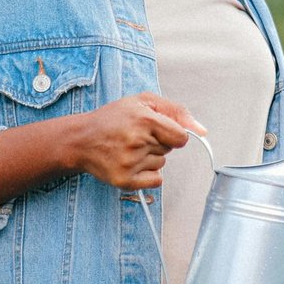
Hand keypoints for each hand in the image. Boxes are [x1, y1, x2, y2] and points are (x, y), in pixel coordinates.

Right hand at [71, 93, 201, 189]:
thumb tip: (202, 131)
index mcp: (144, 120)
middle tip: (135, 136)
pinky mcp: (125, 180)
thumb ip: (176, 111)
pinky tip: (131, 163)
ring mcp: (130, 163)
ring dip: (150, 158)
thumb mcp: (143, 102)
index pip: (181, 137)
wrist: (81, 139)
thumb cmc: (114, 118)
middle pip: (169, 150)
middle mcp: (137, 142)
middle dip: (157, 143)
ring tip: (129, 148)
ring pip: (162, 164)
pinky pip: (156, 181)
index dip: (172, 133)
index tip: (158, 130)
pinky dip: (148, 174)